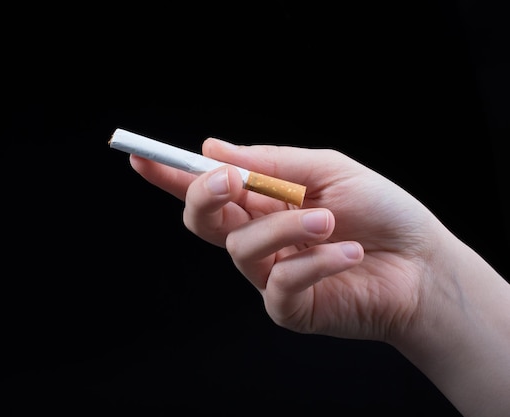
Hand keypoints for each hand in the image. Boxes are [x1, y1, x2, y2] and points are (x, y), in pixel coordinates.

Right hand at [129, 138, 441, 341]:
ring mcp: (269, 274)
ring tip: (329, 219)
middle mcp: (258, 236)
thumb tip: (212, 148)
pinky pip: (280, 283)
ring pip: (242, 247)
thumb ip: (271, 163)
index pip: (205, 189)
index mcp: (263, 202)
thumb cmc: (381, 211)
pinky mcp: (288, 306)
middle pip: (202, 220)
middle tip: (230, 181)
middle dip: (205, 196)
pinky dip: (315, 262)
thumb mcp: (329, 170)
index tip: (140, 156)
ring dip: (285, 227)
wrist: (424, 265)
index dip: (169, 175)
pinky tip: (348, 251)